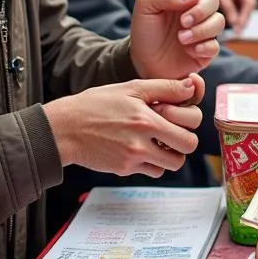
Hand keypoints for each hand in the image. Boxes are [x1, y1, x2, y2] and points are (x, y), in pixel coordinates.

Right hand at [44, 77, 203, 175]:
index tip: (178, 115)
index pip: (189, 127)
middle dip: (184, 141)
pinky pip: (151, 171)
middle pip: (186, 149)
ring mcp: (133, 158)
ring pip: (170, 165)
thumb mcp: (131, 88)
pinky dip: (152, 162)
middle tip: (172, 132)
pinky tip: (141, 148)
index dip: (188, 121)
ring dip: (170, 154)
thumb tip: (192, 87)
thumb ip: (164, 88)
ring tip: (158, 140)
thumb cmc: (97, 104)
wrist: (65, 128)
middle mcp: (141, 142)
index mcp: (146, 119)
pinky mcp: (124, 170)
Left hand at [131, 0, 223, 78]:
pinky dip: (204, 47)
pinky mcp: (205, 49)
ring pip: (218, 22)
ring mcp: (202, 29)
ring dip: (201, 30)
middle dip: (201, 10)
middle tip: (184, 22)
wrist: (143, 62)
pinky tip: (190, 50)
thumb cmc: (144, 31)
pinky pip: (216, 45)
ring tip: (181, 39)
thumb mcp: (145, 6)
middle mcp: (194, 9)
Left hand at [205, 0, 256, 32]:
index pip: (250, 3)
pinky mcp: (236, 0)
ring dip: (240, 21)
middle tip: (237, 33)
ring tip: (233, 32)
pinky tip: (228, 26)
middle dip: (244, 20)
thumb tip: (234, 22)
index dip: (245, 17)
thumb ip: (227, 4)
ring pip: (244, 11)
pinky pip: (238, 12)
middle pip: (249, 9)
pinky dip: (234, 19)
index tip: (239, 28)